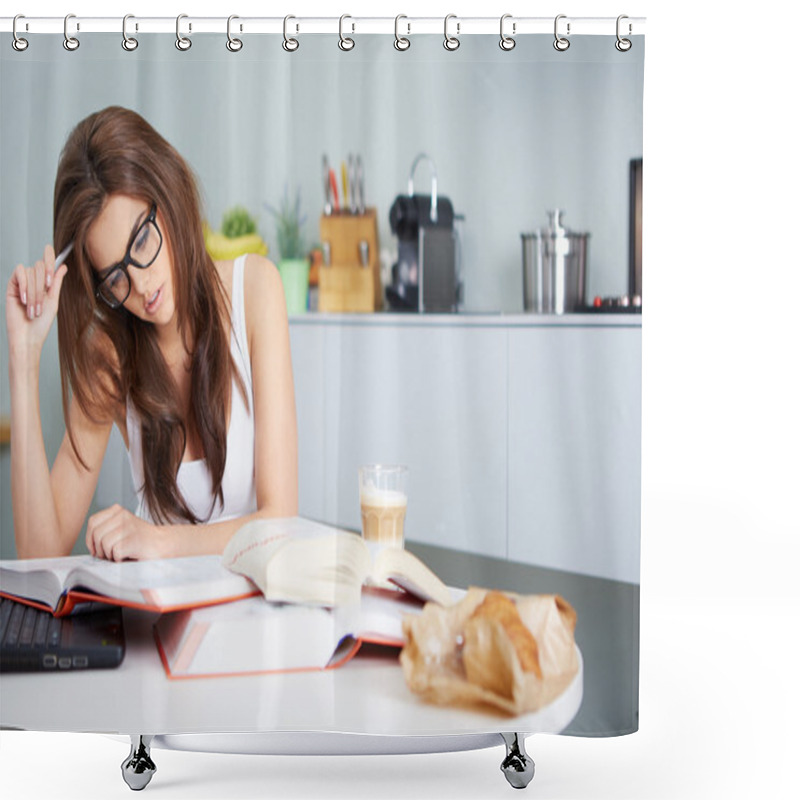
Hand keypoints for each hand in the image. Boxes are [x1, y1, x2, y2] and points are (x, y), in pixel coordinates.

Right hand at [5, 245, 67, 360]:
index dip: (49, 255)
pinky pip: (19, 274)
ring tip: (32, 309)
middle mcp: (34, 282)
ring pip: (31, 273)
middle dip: (43, 287)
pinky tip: (23, 300)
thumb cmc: (41, 324)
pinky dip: (24, 286)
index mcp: (46, 284)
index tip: (50, 248)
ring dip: (34, 293)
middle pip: (40, 267)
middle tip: (41, 306)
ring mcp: (22, 283)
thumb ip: (56, 283)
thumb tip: (62, 266)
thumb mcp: (53, 302)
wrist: (28, 336)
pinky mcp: (12, 286)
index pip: (47, 264)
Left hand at [86, 504, 170, 560]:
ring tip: (119, 555)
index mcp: (118, 510)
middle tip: (108, 555)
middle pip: (97, 534)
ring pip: (104, 544)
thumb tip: (90, 543)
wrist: (163, 544)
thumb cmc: (139, 540)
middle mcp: (123, 515)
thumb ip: (106, 529)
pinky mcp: (134, 539)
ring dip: (110, 555)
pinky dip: (119, 559)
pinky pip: (115, 552)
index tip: (96, 549)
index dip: (90, 538)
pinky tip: (127, 556)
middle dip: (99, 549)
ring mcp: (129, 526)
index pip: (93, 522)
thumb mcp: (121, 527)